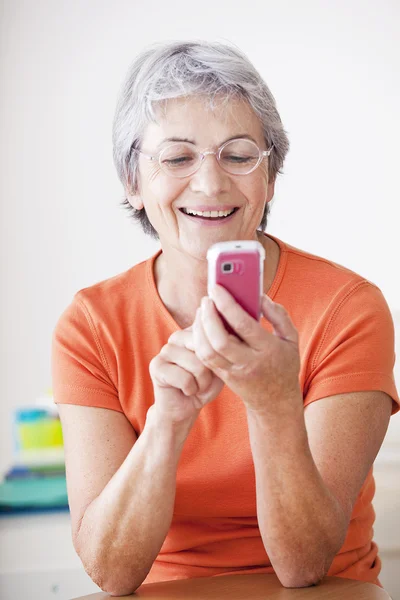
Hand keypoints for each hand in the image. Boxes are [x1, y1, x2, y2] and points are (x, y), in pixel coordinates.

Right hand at [149, 328, 223, 424]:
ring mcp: (165, 350)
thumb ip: (221, 351)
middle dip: (210, 371)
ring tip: (195, 386)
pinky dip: (190, 389)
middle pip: (206, 349)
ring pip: (196, 365)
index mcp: (193, 332)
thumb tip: (226, 339)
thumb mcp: (220, 367)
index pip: (213, 336)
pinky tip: (185, 390)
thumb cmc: (205, 386)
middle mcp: (178, 336)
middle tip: (203, 380)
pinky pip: (184, 378)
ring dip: (201, 383)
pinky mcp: (156, 366)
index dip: (219, 358)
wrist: (185, 409)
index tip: (214, 370)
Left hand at [192, 285, 301, 413]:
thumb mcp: (291, 338)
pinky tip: (201, 325)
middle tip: (207, 299)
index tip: (217, 288)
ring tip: (202, 310)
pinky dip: (199, 340)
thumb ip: (278, 315)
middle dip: (208, 316)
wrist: (276, 401)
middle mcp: (249, 362)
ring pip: (207, 351)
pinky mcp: (223, 377)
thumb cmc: (283, 363)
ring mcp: (234, 372)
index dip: (227, 304)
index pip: (243, 325)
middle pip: (220, 340)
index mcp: (268, 349)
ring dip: (199, 328)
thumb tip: (259, 296)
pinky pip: (205, 359)